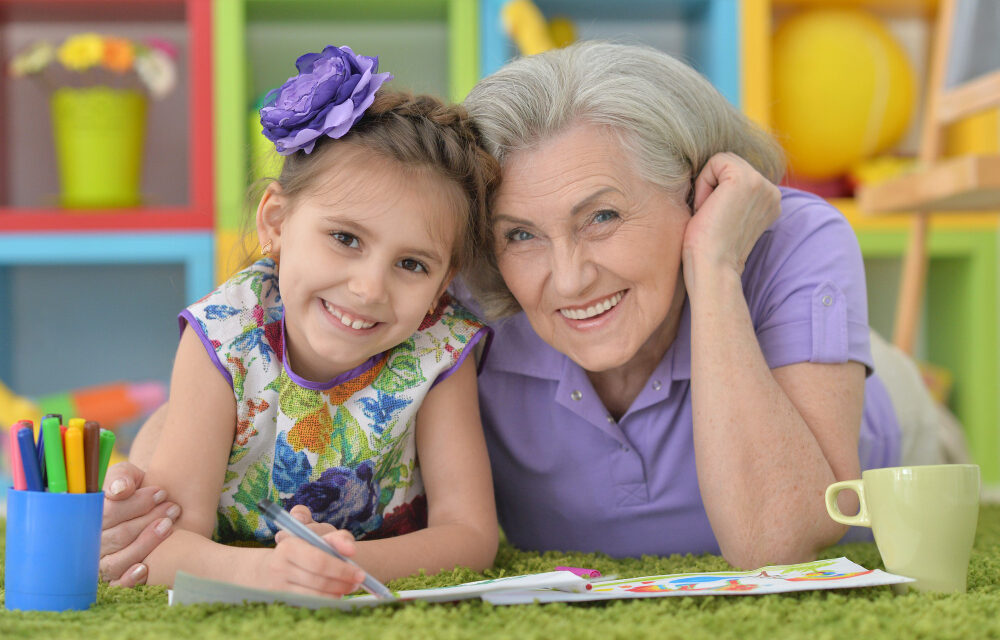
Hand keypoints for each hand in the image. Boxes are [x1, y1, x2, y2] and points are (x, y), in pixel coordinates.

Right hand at [99, 462, 180, 586]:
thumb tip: (120, 490)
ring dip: (147, 543)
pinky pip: (115, 585)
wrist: (151, 506)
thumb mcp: (128, 476)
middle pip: (118, 536)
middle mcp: (90, 542)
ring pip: (118, 559)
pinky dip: (128, 579)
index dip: (137, 504)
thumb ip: (122, 477)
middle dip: (148, 520)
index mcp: (89, 516)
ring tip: (170, 525)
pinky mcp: (112, 579)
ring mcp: (100, 562)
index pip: (108, 513)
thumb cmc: (136, 490)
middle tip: (173, 508)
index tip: (161, 493)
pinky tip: (145, 568)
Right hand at [263, 505, 364, 596]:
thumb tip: (351, 551)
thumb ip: (340, 539)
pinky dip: (325, 602)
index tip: (360, 574)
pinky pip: (308, 605)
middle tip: (356, 583)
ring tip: (347, 589)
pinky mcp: (280, 603)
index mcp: (289, 546)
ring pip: (315, 596)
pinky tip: (333, 596)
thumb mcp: (321, 539)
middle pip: (319, 581)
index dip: (343, 570)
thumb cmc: (305, 551)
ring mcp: (277, 587)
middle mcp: (278, 567)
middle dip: (343, 583)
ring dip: (336, 594)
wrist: (270, 569)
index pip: (320, 561)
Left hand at [682, 152, 781, 277]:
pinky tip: (708, 209)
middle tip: (711, 217)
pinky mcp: (746, 180)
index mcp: (769, 201)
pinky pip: (715, 162)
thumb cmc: (709, 251)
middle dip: (711, 186)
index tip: (716, 221)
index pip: (734, 174)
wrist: (713, 269)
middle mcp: (771, 191)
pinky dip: (703, 184)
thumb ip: (730, 196)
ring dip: (707, 186)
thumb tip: (712, 177)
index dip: (715, 193)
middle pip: (728, 164)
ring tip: (711, 214)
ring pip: (722, 162)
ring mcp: (762, 184)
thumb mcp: (726, 217)